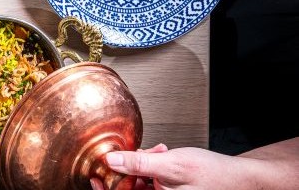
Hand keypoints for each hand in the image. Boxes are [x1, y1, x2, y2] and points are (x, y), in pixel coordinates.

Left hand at [93, 145, 253, 189]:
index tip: (95, 175)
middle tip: (135, 154)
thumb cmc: (216, 175)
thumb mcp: (172, 164)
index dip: (106, 188)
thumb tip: (112, 161)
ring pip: (140, 184)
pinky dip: (152, 168)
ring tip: (157, 152)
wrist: (241, 178)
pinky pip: (152, 182)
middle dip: (129, 170)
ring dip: (142, 166)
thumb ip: (140, 163)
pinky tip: (161, 154)